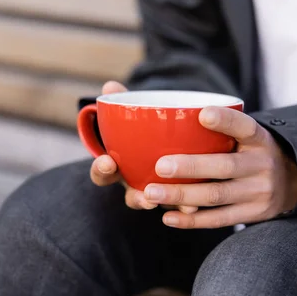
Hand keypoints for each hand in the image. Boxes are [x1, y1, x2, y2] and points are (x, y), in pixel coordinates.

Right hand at [89, 81, 196, 212]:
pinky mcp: (179, 199)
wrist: (174, 141)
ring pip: (160, 205)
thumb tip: (110, 86)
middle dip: (137, 199)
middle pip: (132, 197)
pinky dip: (186, 209)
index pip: (102, 173)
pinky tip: (195, 209)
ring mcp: (158, 194)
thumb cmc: (144, 129)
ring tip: (179, 206)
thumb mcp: (133, 116)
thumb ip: (122, 103)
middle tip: (145, 197)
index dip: (101, 170)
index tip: (108, 161)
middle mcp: (136, 185)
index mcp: (119, 167)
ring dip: (168, 206)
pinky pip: (181, 207)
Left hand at [143, 106, 296, 228]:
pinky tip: (168, 217)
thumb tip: (172, 126)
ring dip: (181, 196)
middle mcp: (262, 165)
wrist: (291, 181)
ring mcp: (259, 192)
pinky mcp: (253, 214)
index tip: (202, 114)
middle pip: (224, 166)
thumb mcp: (248, 137)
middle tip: (159, 166)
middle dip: (190, 167)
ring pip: (216, 195)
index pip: (244, 126)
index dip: (225, 120)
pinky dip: (191, 220)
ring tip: (151, 193)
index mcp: (259, 139)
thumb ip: (222, 132)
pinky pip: (218, 219)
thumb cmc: (252, 153)